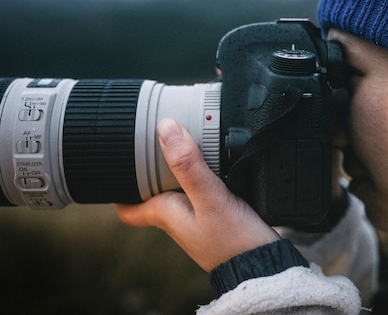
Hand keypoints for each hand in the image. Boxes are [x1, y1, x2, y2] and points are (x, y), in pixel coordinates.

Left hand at [115, 118, 279, 271]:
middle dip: (151, 168)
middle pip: (153, 191)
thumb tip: (166, 128)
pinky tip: (217, 166)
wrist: (264, 265)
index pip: (128, 206)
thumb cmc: (234, 242)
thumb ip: (189, 165)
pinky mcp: (218, 218)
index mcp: (166, 213)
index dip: (118, 187)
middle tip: (156, 141)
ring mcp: (198, 219)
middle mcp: (178, 217)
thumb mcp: (210, 197)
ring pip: (178, 191)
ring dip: (179, 171)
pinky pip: (201, 193)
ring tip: (186, 145)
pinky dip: (204, 177)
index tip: (117, 165)